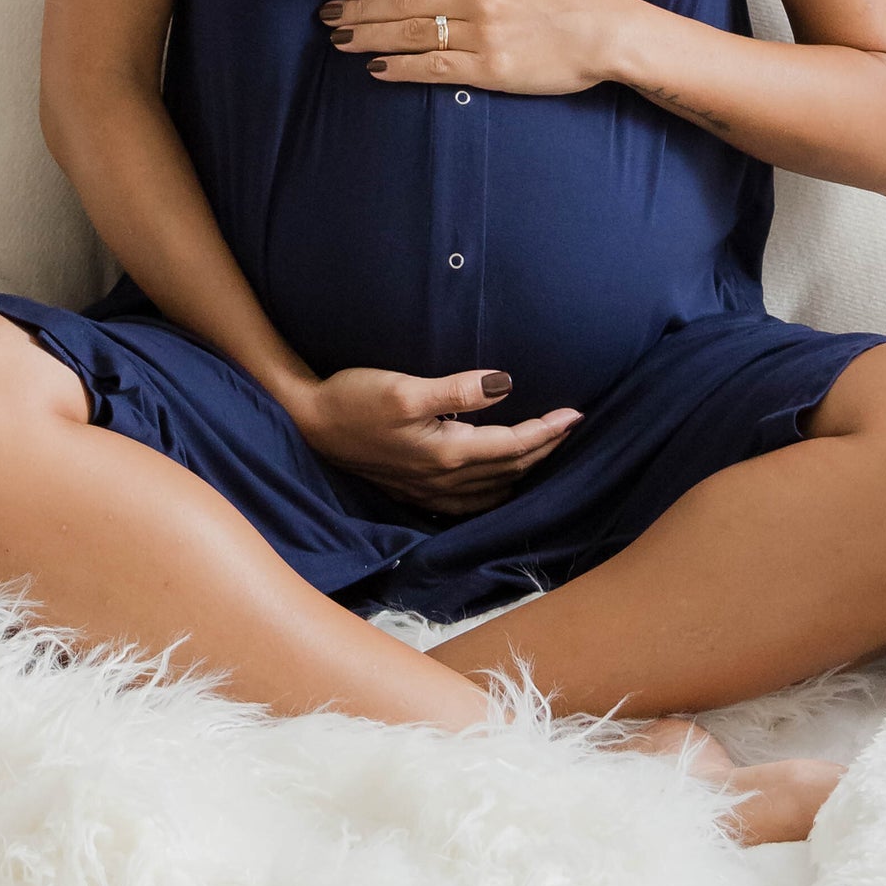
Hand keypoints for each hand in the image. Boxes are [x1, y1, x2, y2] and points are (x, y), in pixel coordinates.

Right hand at [287, 365, 585, 515]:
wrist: (309, 424)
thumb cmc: (354, 399)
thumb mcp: (405, 388)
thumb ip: (457, 389)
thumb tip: (504, 385)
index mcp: (446, 454)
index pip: (512, 446)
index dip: (547, 431)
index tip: (575, 414)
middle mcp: (443, 480)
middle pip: (509, 470)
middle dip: (544, 448)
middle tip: (572, 425)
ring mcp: (429, 490)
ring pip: (494, 488)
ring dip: (524, 469)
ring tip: (546, 447)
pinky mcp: (416, 489)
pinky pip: (473, 500)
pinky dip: (497, 489)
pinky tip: (500, 481)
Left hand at [318, 0, 617, 94]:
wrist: (605, 32)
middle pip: (401, 2)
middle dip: (358, 10)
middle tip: (327, 18)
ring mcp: (480, 34)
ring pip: (409, 33)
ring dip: (369, 37)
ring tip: (340, 41)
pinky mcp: (488, 69)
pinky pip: (433, 67)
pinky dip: (400, 68)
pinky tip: (376, 70)